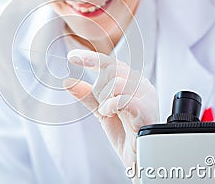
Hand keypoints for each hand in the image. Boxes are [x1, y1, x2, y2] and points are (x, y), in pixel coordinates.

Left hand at [63, 49, 158, 168]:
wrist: (138, 158)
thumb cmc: (126, 133)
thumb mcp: (102, 110)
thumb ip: (88, 96)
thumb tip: (69, 82)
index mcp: (134, 82)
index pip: (111, 63)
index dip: (91, 58)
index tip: (72, 57)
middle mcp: (142, 85)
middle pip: (111, 70)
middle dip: (99, 89)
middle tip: (102, 106)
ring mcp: (146, 97)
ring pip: (115, 82)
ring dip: (104, 99)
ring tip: (109, 113)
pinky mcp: (145, 110)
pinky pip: (121, 99)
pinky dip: (110, 106)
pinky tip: (110, 114)